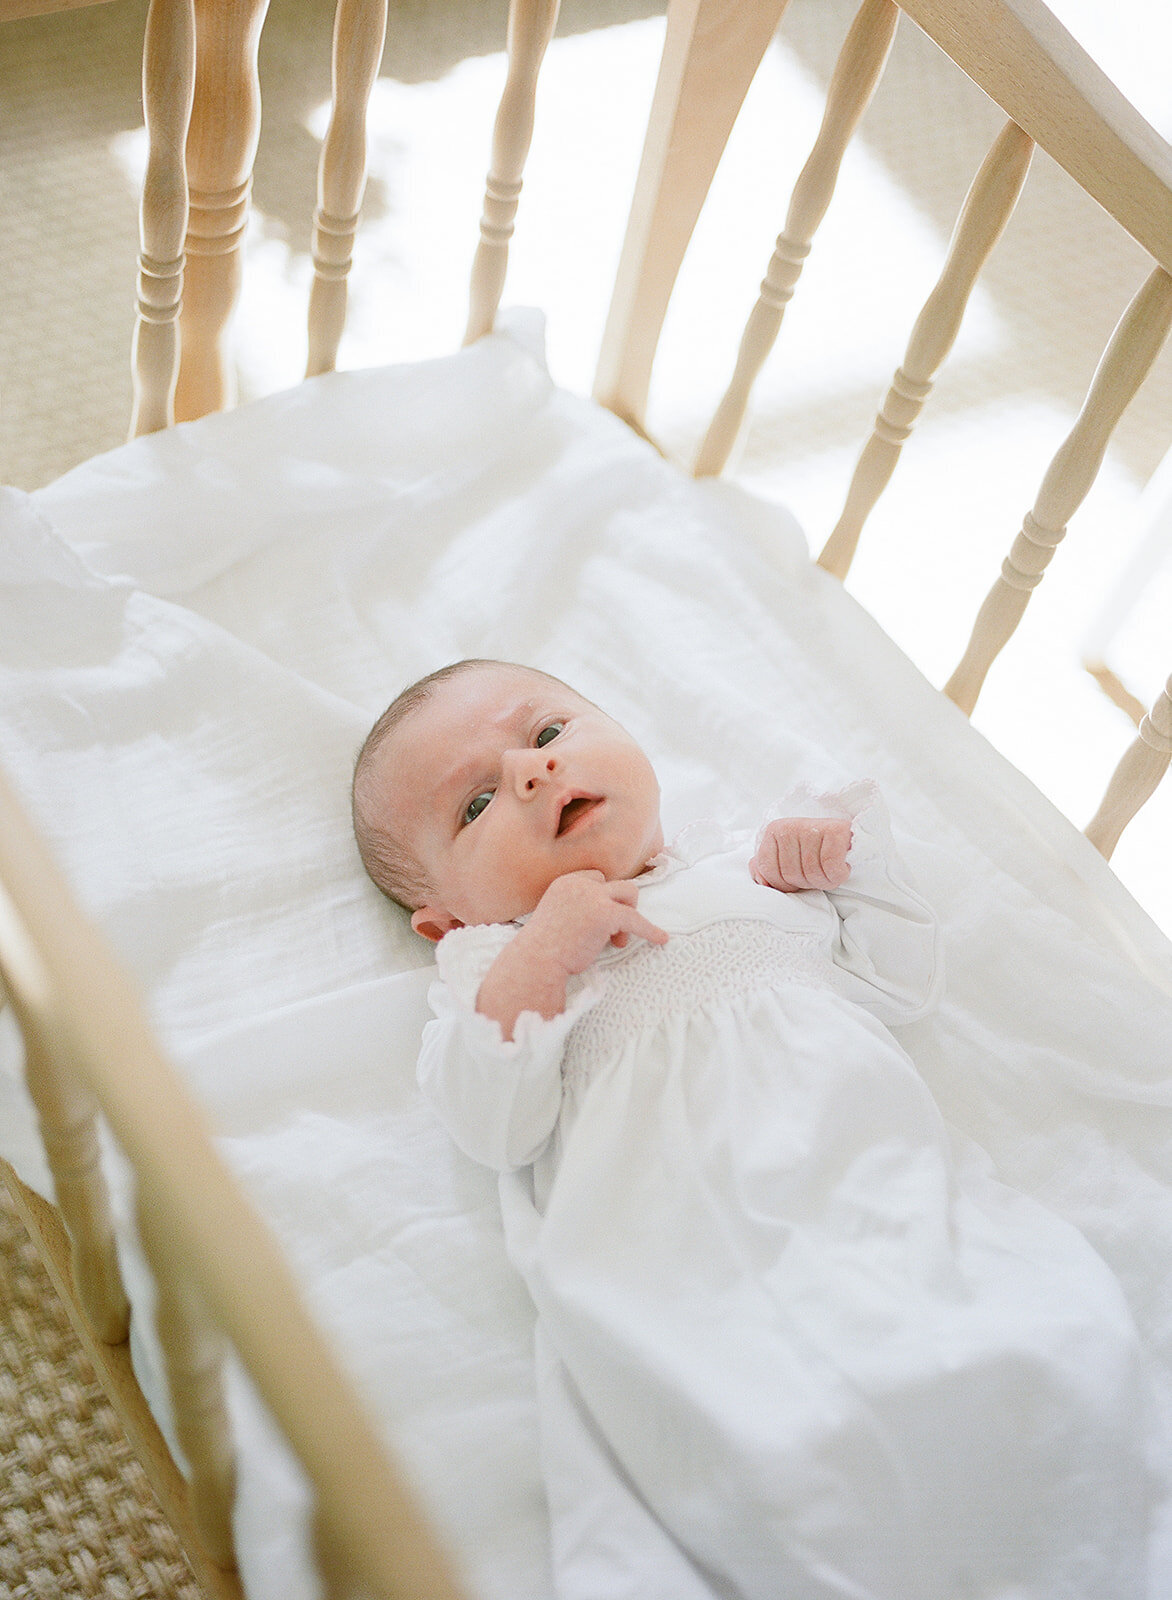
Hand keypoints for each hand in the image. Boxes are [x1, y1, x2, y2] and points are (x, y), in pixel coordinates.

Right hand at [477, 871, 666, 1038]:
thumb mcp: (557, 917)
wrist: (536, 963)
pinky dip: (649, 930)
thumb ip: (578, 909)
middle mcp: (579, 884)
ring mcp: (592, 897)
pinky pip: (636, 919)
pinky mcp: (605, 914)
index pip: (596, 878)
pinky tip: (661, 939)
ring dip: (629, 916)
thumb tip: (607, 919)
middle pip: (615, 884)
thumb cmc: (543, 950)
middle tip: (614, 933)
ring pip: (629, 893)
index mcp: (565, 882)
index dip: (603, 898)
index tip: (602, 921)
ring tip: (618, 941)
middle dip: (621, 906)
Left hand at [750, 817, 851, 892]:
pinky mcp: (834, 831)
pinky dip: (839, 875)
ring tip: (830, 872)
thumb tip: (761, 881)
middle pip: (791, 874)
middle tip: (819, 874)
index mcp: (774, 832)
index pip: (768, 870)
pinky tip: (842, 867)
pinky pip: (832, 868)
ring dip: (825, 881)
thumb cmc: (813, 850)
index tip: (799, 879)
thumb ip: (766, 868)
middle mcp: (789, 827)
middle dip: (807, 883)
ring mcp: (811, 828)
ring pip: (812, 873)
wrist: (847, 835)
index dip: (784, 884)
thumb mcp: (785, 857)